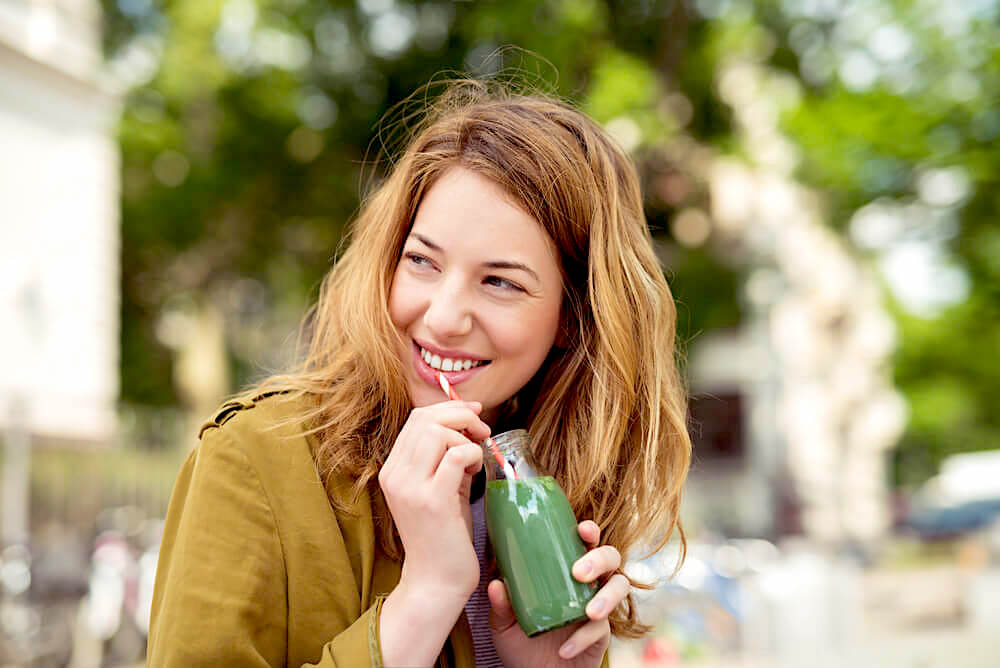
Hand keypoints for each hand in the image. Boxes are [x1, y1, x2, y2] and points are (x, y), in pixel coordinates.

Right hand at [378, 400, 489, 598]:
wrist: (436, 580)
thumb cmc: (443, 533)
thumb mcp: (440, 486)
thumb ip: (446, 455)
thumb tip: (469, 420)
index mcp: (392, 470)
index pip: (416, 419)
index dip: (449, 408)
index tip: (474, 413)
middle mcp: (395, 476)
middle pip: (426, 419)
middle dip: (461, 415)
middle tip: (483, 431)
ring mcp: (410, 488)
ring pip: (438, 433)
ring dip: (465, 437)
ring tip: (476, 459)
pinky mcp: (432, 501)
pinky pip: (455, 456)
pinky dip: (472, 454)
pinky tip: (476, 471)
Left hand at [489, 520, 630, 667]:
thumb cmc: (521, 643)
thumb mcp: (504, 623)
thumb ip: (501, 605)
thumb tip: (496, 584)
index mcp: (566, 570)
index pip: (584, 542)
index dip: (590, 532)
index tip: (583, 529)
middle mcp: (587, 584)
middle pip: (610, 558)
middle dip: (600, 559)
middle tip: (579, 572)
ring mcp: (597, 607)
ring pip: (620, 586)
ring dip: (607, 597)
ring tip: (590, 612)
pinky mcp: (602, 634)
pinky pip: (602, 629)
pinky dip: (584, 637)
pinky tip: (566, 647)